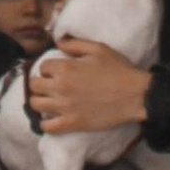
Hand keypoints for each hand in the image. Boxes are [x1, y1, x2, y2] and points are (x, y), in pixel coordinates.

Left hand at [27, 36, 150, 145]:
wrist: (135, 95)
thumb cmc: (119, 70)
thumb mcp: (98, 49)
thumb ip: (75, 44)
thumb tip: (57, 42)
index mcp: (66, 68)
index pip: (42, 67)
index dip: (49, 68)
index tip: (56, 71)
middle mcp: (61, 87)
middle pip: (34, 85)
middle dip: (40, 83)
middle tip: (49, 85)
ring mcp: (65, 107)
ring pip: (36, 105)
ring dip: (39, 101)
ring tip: (48, 100)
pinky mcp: (72, 124)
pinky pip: (47, 127)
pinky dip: (46, 123)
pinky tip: (52, 118)